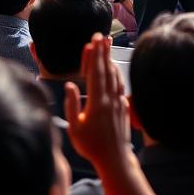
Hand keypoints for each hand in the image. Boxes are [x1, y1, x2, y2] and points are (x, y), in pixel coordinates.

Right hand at [64, 34, 130, 174]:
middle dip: (103, 51)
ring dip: (110, 60)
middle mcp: (110, 98)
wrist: (115, 159)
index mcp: (97, 102)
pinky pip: (120, 85)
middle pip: (106, 70)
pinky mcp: (123, 107)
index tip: (93, 40)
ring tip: (108, 46)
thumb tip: (70, 84)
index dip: (94, 55)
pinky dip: (116, 74)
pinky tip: (114, 70)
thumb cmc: (91, 146)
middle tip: (101, 35)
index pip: (95, 73)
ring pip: (115, 76)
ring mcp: (118, 102)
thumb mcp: (75, 127)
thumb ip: (72, 104)